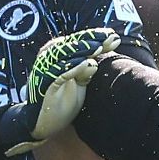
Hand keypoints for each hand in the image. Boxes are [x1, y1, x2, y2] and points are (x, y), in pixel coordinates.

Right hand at [2, 28, 121, 156]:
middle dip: (92, 40)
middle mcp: (50, 59)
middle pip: (71, 45)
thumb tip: (94, 61)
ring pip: (63, 55)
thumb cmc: (61, 102)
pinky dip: (71, 68)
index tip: (114, 36)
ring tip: (99, 48)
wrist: (44, 123)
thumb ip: (86, 71)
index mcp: (59, 56)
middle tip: (110, 38)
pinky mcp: (44, 85)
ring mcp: (45, 71)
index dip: (96, 38)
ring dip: (82, 50)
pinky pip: (57, 74)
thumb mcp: (79, 84)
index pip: (78, 42)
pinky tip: (85, 63)